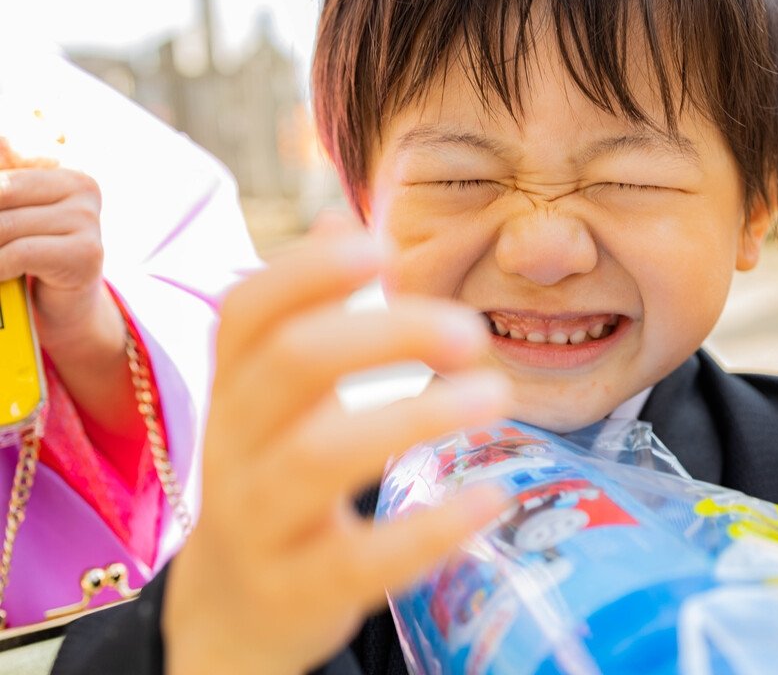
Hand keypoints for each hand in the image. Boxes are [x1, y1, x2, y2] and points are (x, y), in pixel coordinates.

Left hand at [0, 160, 112, 343]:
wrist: (66, 309)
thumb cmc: (28, 257)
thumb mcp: (11, 214)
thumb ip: (5, 190)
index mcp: (63, 167)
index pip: (6, 156)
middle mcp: (83, 186)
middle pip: (2, 190)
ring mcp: (89, 218)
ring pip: (5, 225)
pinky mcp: (87, 252)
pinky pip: (19, 253)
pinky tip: (0, 275)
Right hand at [162, 227, 511, 674]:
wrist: (232, 608)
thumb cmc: (272, 474)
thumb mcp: (274, 395)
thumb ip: (307, 310)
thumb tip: (341, 218)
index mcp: (235, 387)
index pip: (248, 310)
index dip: (308, 270)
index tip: (381, 246)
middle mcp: (234, 445)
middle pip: (294, 363)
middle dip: (387, 333)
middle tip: (471, 329)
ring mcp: (259, 520)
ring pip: (320, 455)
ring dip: (417, 416)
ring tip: (496, 394)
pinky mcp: (299, 588)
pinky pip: (360, 558)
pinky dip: (430, 527)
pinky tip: (490, 498)